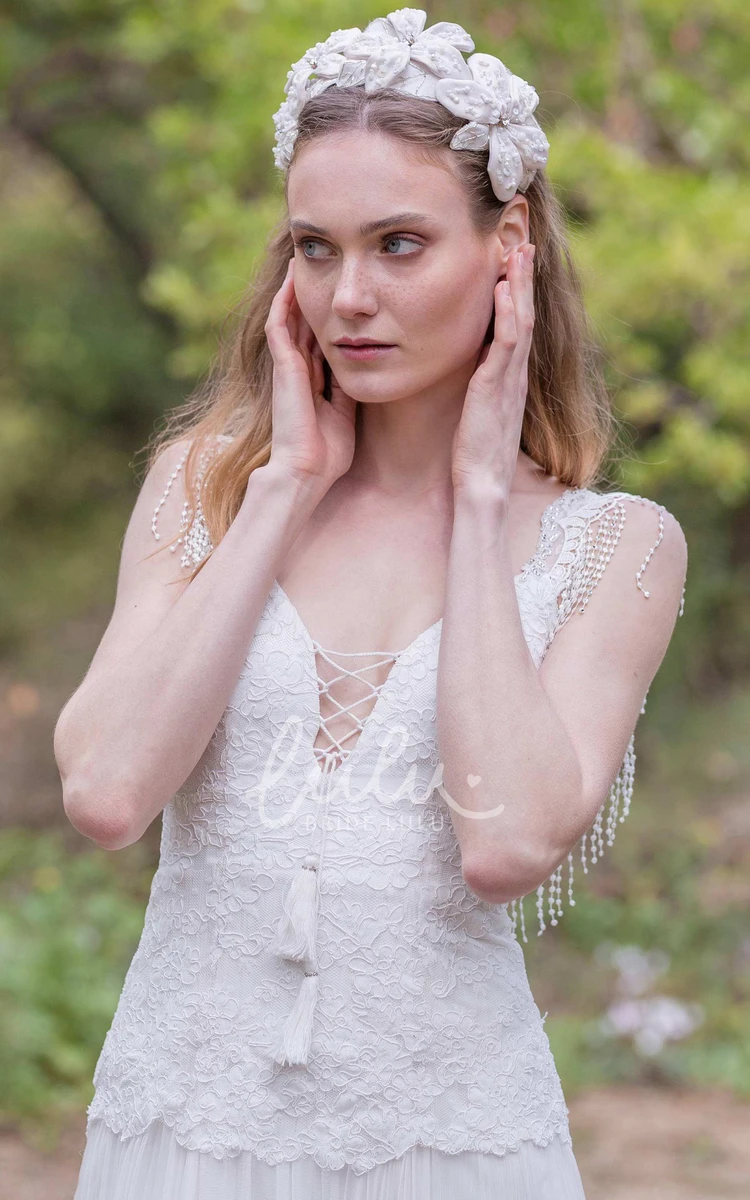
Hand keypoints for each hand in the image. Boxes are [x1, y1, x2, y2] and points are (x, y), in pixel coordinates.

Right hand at [263, 257, 357, 492]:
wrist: (307, 471)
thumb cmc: (327, 453)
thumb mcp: (347, 412)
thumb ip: (349, 389)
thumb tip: (365, 366)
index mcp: (314, 381)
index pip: (320, 339)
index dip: (328, 317)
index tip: (339, 296)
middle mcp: (298, 370)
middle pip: (302, 323)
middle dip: (309, 297)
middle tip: (318, 266)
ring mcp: (287, 367)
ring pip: (288, 318)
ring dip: (293, 291)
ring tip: (300, 262)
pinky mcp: (282, 367)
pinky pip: (279, 326)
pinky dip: (283, 302)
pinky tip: (290, 281)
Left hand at [450, 243, 535, 495]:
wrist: (481, 485)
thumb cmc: (474, 454)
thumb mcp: (476, 410)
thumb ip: (478, 385)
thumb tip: (469, 365)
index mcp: (508, 377)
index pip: (516, 325)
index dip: (517, 293)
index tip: (512, 262)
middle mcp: (515, 374)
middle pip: (524, 314)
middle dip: (523, 278)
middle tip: (523, 242)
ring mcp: (510, 380)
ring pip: (521, 321)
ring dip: (519, 285)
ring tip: (518, 251)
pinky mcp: (497, 388)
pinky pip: (507, 344)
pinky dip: (508, 314)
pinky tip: (503, 291)